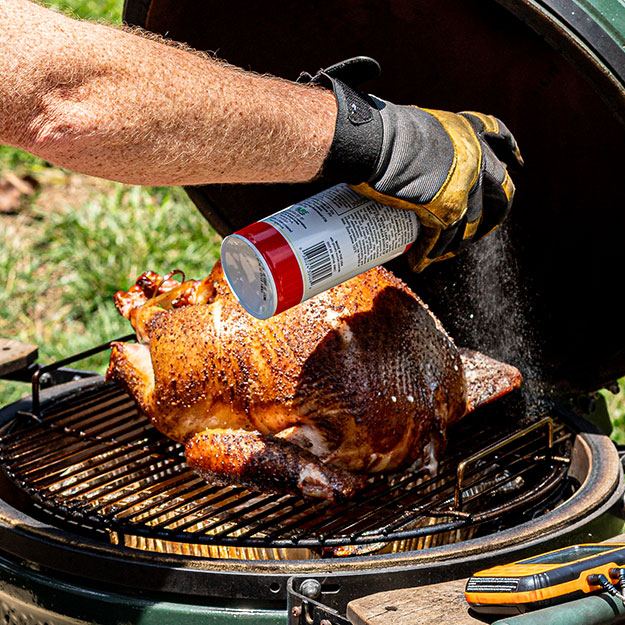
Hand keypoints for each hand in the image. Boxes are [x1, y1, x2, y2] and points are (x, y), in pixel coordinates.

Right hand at [301, 57, 522, 270]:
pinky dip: (429, 254)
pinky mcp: (445, 211)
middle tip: (482, 228)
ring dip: (458, 243)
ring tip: (443, 254)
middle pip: (499, 193)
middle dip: (493, 215)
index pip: (498, 135)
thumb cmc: (383, 130)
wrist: (378, 143)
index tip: (517, 162)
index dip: (511, 150)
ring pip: (470, 225)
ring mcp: (463, 188)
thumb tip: (404, 156)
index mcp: (465, 131)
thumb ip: (418, 142)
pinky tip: (419, 263)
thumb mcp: (413, 126)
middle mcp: (473, 159)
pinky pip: (441, 239)